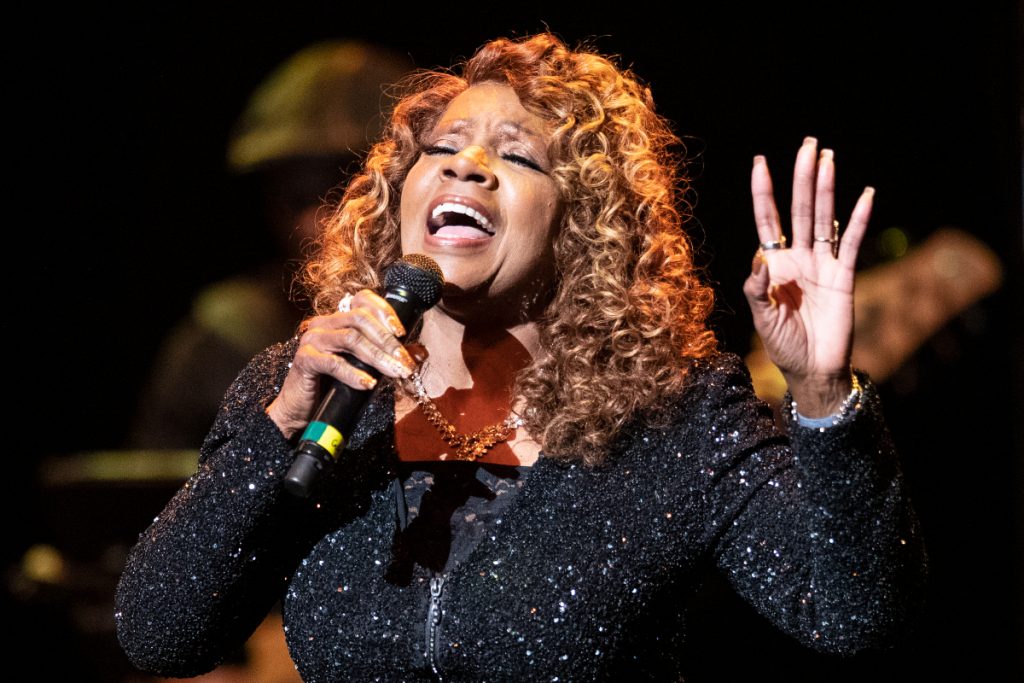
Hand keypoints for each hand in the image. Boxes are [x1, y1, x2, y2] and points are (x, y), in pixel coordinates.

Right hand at [266, 290, 417, 438]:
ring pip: (351, 338)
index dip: (384, 311)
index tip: (402, 332)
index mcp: (337, 320)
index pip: (362, 300)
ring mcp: (312, 340)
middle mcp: (323, 324)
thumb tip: (419, 355)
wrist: (299, 408)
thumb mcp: (363, 367)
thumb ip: (386, 357)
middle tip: (405, 361)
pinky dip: (354, 374)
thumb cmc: (332, 386)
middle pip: (360, 319)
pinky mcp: (304, 360)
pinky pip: (333, 363)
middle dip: (387, 341)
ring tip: (395, 372)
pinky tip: (369, 384)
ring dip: (378, 357)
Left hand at [742, 137, 873, 416]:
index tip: (760, 162)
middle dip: (802, 177)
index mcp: (774, 265)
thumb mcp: (762, 319)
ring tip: (829, 158)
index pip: (768, 220)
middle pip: (799, 209)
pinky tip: (865, 195)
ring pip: (825, 218)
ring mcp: (823, 264)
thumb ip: (756, 290)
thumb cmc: (783, 345)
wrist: (813, 369)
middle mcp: (799, 257)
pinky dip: (860, 220)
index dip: (764, 192)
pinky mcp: (845, 277)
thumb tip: (758, 259)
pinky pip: (852, 243)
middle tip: (809, 144)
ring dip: (826, 189)